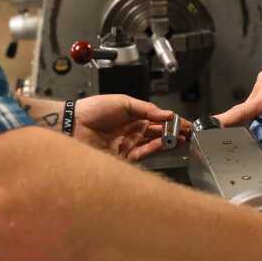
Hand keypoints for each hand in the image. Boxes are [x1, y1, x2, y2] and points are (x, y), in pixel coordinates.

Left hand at [74, 95, 188, 161]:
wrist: (73, 124)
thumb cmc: (93, 109)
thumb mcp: (123, 102)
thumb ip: (146, 109)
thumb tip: (167, 113)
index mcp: (134, 117)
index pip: (159, 120)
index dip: (173, 122)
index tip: (185, 123)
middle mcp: (133, 131)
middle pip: (159, 133)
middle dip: (174, 133)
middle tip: (188, 133)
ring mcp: (129, 144)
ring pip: (154, 144)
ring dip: (168, 141)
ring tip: (181, 138)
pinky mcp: (123, 158)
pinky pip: (143, 154)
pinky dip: (155, 149)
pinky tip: (164, 143)